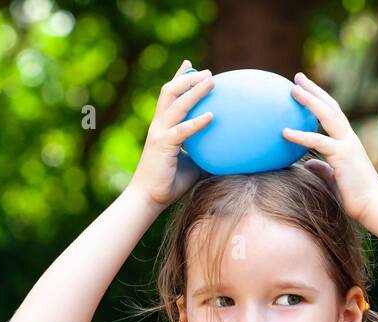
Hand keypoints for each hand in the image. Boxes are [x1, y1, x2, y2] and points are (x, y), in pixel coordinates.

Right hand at [125, 60, 214, 210]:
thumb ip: (205, 153)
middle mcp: (159, 125)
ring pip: (176, 104)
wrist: (147, 199)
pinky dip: (197, 122)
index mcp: (162, 127)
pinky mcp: (163, 145)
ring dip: (195, 91)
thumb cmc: (169, 184)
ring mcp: (159, 133)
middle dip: (188, 78)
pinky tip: (213, 116)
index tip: (191, 65)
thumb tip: (230, 153)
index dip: (179, 78)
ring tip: (212, 81)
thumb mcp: (193, 165)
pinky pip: (183, 131)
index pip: (170, 97)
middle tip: (209, 72)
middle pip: (170, 92)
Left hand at [282, 72, 377, 224]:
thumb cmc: (355, 197)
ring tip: (292, 89)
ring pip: (327, 115)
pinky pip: (318, 142)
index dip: (319, 99)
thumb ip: (321, 169)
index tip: (304, 88)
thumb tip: (308, 164)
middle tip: (297, 77)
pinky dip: (300, 135)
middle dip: (314, 90)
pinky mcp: (342, 155)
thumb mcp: (333, 179)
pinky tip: (283, 131)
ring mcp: (347, 144)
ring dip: (309, 100)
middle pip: (330, 106)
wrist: (373, 207)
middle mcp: (348, 138)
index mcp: (347, 142)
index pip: (332, 113)